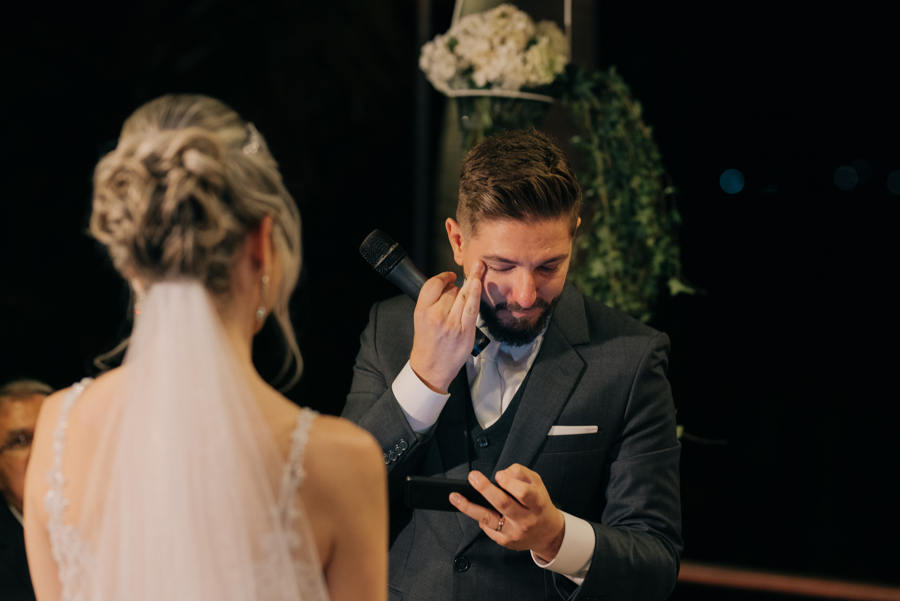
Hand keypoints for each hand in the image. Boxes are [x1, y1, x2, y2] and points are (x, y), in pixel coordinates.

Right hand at [409, 262, 483, 392]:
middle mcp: (436, 316)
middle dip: (456, 289)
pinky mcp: (465, 331)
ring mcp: (452, 324)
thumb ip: (432, 302)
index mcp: (422, 311)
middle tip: (456, 297)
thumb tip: (449, 285)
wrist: (431, 368)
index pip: (433, 284)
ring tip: (479, 267)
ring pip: (463, 295)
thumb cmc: (427, 343)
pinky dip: (476, 293)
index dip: (444, 277)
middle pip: (451, 290)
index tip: (450, 276)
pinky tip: (479, 282)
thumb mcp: (420, 320)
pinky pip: (472, 308)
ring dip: (471, 284)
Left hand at [450, 464, 565, 560]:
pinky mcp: (504, 541)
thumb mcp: (537, 483)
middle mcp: (525, 520)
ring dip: (469, 507)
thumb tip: (501, 473)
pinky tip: (473, 508)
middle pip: (502, 504)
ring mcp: (513, 532)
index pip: (522, 492)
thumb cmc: (539, 505)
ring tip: (454, 497)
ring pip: (488, 518)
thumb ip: (521, 474)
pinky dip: (479, 516)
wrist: (548, 534)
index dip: (509, 482)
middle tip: (473, 477)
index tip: (498, 475)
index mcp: (536, 503)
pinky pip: (487, 527)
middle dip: (485, 489)